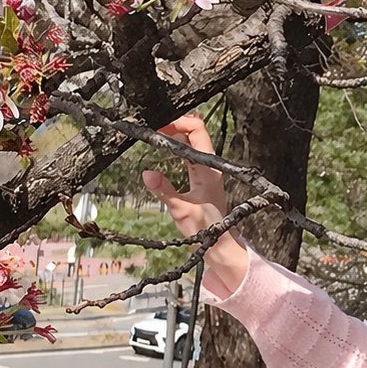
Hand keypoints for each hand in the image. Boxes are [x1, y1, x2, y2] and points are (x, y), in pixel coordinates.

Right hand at [142, 114, 248, 287]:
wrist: (218, 244)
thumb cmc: (204, 229)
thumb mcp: (181, 210)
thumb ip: (164, 191)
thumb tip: (147, 174)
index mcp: (209, 169)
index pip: (197, 131)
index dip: (178, 123)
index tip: (158, 128)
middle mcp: (210, 165)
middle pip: (195, 131)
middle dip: (174, 125)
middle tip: (153, 129)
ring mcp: (207, 170)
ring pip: (192, 141)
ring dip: (175, 135)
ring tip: (155, 135)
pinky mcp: (202, 176)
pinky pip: (190, 153)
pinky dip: (177, 146)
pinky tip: (164, 147)